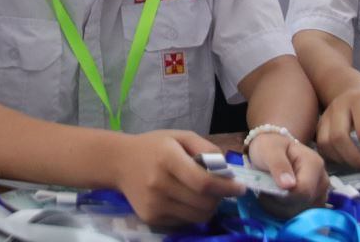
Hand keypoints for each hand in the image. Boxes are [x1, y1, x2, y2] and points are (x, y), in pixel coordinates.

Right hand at [113, 129, 244, 225]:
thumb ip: (206, 148)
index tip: (240, 188)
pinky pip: (184, 222)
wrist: (118, 162)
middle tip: (221, 189)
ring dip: (208, 208)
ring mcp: (154, 205)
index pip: (204, 182)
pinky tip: (185, 199)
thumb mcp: (180, 136)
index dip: (226, 188)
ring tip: (204, 195)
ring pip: (197, 216)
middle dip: (220, 198)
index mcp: (168, 158)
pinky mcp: (151, 219)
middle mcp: (159, 184)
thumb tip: (227, 169)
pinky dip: (192, 212)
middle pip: (204, 203)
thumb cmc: (154, 146)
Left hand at [247, 132, 328, 214]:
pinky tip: (277, 200)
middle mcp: (323, 180)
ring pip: (302, 213)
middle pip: (303, 204)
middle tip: (266, 189)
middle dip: (280, 202)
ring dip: (281, 208)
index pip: (303, 191)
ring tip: (271, 192)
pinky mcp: (315, 203)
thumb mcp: (270, 150)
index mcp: (315, 164)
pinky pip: (301, 215)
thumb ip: (278, 165)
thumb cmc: (271, 147)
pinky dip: (285, 211)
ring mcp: (321, 194)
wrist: (274, 149)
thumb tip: (289, 185)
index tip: (267, 189)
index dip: (284, 196)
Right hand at [315, 83, 359, 169]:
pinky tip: (348, 160)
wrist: (349, 87)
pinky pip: (321, 147)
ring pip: (326, 143)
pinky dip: (334, 158)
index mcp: (359, 101)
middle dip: (356, 159)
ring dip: (344, 160)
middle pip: (339, 137)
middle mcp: (338, 107)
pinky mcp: (318, 125)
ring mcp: (326, 116)